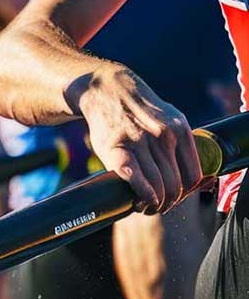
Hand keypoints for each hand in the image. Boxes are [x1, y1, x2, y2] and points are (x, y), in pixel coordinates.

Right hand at [77, 65, 200, 213]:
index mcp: (180, 130)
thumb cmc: (137, 112)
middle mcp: (164, 136)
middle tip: (158, 207)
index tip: (174, 198)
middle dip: (168, 202)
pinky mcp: (116, 149)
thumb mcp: (167, 119)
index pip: (193, 175)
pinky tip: (140, 201)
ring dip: (154, 204)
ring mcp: (140, 142)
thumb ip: (179, 143)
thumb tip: (192, 175)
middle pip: (175, 184)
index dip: (185, 193)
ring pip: (158, 186)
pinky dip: (142, 194)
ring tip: (147, 207)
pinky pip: (136, 179)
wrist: (106, 91)